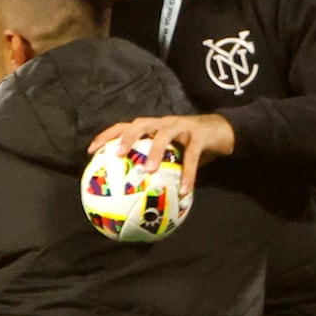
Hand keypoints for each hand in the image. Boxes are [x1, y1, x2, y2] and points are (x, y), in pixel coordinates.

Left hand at [88, 113, 236, 194]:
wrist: (224, 132)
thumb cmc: (193, 145)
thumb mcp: (173, 153)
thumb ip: (156, 166)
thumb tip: (135, 193)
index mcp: (154, 126)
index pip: (125, 126)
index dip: (107, 136)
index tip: (91, 151)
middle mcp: (165, 122)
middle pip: (140, 123)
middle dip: (126, 137)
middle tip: (117, 154)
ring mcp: (183, 126)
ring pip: (164, 134)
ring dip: (155, 152)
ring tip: (148, 171)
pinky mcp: (200, 135)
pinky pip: (193, 156)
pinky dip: (189, 174)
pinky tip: (185, 190)